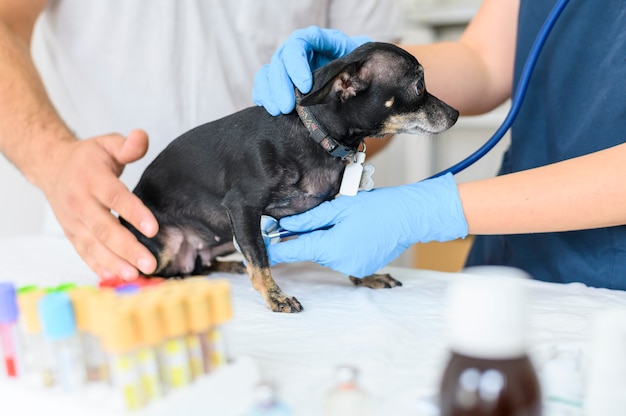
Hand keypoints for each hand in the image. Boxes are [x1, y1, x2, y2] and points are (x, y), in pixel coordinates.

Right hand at [41, 129, 158, 279]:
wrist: (53, 168)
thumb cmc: (89, 159)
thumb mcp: (107, 143)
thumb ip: (128, 144)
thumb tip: (141, 138)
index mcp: (92, 178)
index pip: (115, 197)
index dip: (134, 213)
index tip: (153, 228)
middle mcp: (80, 202)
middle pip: (105, 228)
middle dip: (128, 247)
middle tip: (150, 262)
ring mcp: (74, 221)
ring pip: (94, 245)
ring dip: (115, 263)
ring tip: (135, 275)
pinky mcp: (72, 235)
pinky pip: (85, 254)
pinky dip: (100, 267)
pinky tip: (117, 278)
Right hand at [252, 25, 370, 115]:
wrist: (347, 77)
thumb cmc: (351, 65)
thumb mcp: (353, 56)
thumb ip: (351, 55)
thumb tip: (353, 65)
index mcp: (311, 40)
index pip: (297, 45)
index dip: (297, 64)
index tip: (305, 86)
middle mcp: (293, 51)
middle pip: (278, 62)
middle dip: (281, 86)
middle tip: (288, 107)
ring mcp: (282, 66)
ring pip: (266, 74)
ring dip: (270, 93)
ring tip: (279, 111)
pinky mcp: (276, 82)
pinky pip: (262, 87)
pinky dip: (264, 98)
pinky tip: (272, 110)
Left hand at [267, 173, 468, 276]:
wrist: (410, 217)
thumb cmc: (377, 207)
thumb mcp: (339, 208)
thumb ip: (310, 219)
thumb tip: (285, 226)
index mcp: (330, 246)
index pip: (293, 250)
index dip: (275, 249)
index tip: (259, 249)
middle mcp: (339, 262)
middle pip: (311, 250)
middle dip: (306, 237)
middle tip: (309, 219)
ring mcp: (352, 268)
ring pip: (326, 253)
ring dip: (326, 240)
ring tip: (343, 221)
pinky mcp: (362, 269)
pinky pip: (341, 257)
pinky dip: (340, 246)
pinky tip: (354, 231)